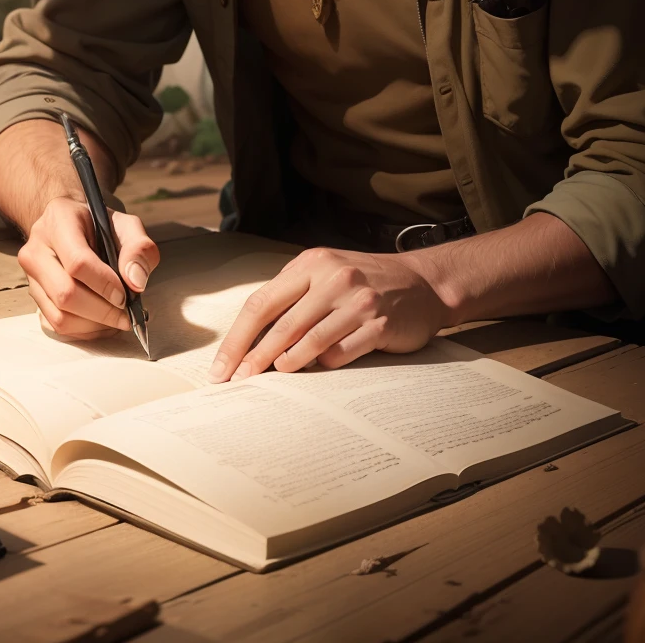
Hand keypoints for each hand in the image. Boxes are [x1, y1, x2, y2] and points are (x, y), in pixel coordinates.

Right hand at [18, 196, 158, 339]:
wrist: (70, 224)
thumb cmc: (99, 225)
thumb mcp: (126, 225)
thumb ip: (139, 248)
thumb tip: (136, 282)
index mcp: (59, 222)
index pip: (78, 262)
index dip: (104, 285)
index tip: (125, 296)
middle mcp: (36, 250)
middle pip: (65, 294)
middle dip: (102, 312)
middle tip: (126, 315)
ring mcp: (30, 276)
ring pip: (59, 316)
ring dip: (93, 325)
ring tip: (116, 319)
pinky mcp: (33, 296)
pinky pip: (55, 325)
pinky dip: (83, 331)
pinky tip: (101, 322)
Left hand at [209, 246, 449, 380]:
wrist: (423, 283)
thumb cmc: (365, 282)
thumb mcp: (327, 274)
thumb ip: (293, 296)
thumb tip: (249, 339)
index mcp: (313, 263)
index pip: (262, 302)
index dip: (237, 338)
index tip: (221, 366)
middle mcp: (334, 277)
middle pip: (281, 325)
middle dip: (254, 358)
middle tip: (237, 382)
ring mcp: (359, 301)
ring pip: (310, 340)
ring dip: (286, 364)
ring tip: (271, 379)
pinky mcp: (381, 324)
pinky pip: (342, 352)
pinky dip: (325, 365)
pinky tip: (316, 371)